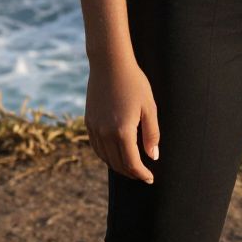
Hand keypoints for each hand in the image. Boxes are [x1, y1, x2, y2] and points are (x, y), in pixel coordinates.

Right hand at [85, 57, 160, 182]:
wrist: (109, 63)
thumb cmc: (134, 82)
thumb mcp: (149, 106)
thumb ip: (151, 133)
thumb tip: (153, 156)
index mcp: (122, 131)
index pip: (132, 163)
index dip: (141, 174)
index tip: (150, 178)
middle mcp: (105, 133)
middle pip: (118, 164)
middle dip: (131, 172)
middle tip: (142, 174)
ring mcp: (95, 128)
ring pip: (105, 158)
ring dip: (118, 166)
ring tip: (131, 166)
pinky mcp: (88, 122)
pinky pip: (97, 147)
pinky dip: (106, 155)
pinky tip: (115, 153)